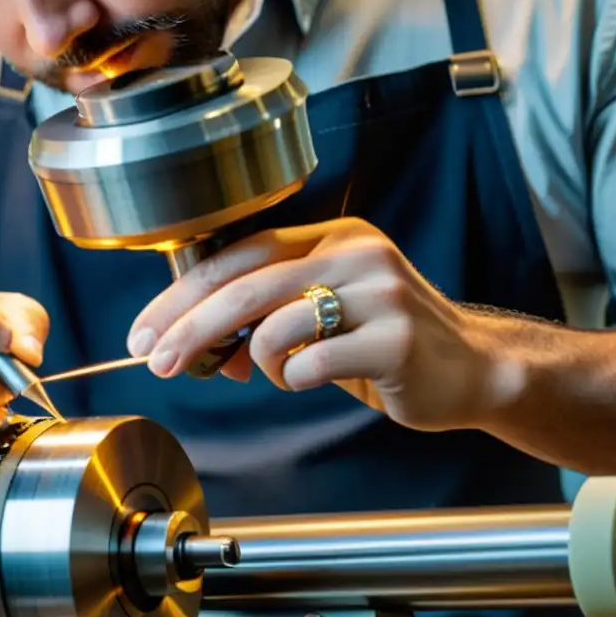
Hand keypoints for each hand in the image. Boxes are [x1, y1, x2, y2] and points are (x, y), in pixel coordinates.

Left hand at [127, 218, 494, 431]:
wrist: (470, 369)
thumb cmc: (381, 343)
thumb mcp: (318, 318)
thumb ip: (260, 320)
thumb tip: (196, 348)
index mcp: (328, 237)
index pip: (236, 257)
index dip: (182, 295)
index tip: (145, 330)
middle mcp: (353, 252)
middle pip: (244, 287)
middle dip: (188, 329)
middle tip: (157, 362)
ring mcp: (378, 291)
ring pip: (273, 326)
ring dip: (257, 361)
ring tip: (282, 371)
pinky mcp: (395, 336)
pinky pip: (310, 362)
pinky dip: (293, 379)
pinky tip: (313, 378)